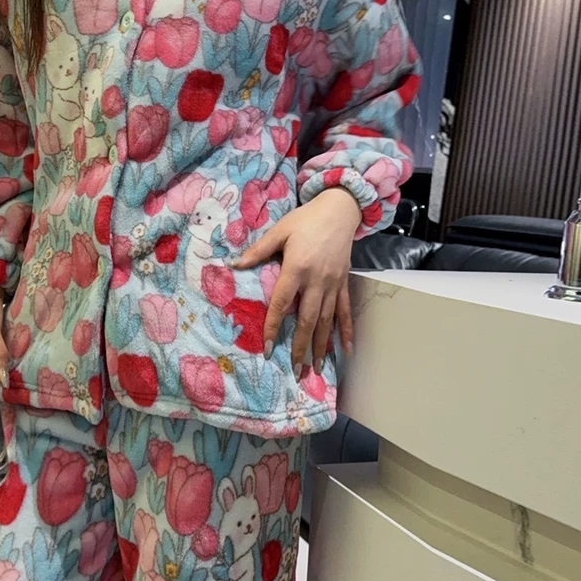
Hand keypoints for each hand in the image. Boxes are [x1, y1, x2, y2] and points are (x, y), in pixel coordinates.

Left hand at [232, 188, 360, 372]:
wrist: (339, 209)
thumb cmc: (306, 219)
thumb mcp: (279, 231)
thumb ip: (258, 251)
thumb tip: (234, 265)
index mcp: (297, 268)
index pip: (281, 304)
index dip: (273, 327)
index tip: (267, 348)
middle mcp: (317, 280)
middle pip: (307, 319)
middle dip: (300, 347)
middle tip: (296, 371)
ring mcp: (333, 284)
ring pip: (327, 320)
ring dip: (321, 345)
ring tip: (315, 368)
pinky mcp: (344, 283)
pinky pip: (345, 310)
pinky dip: (346, 331)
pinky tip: (346, 350)